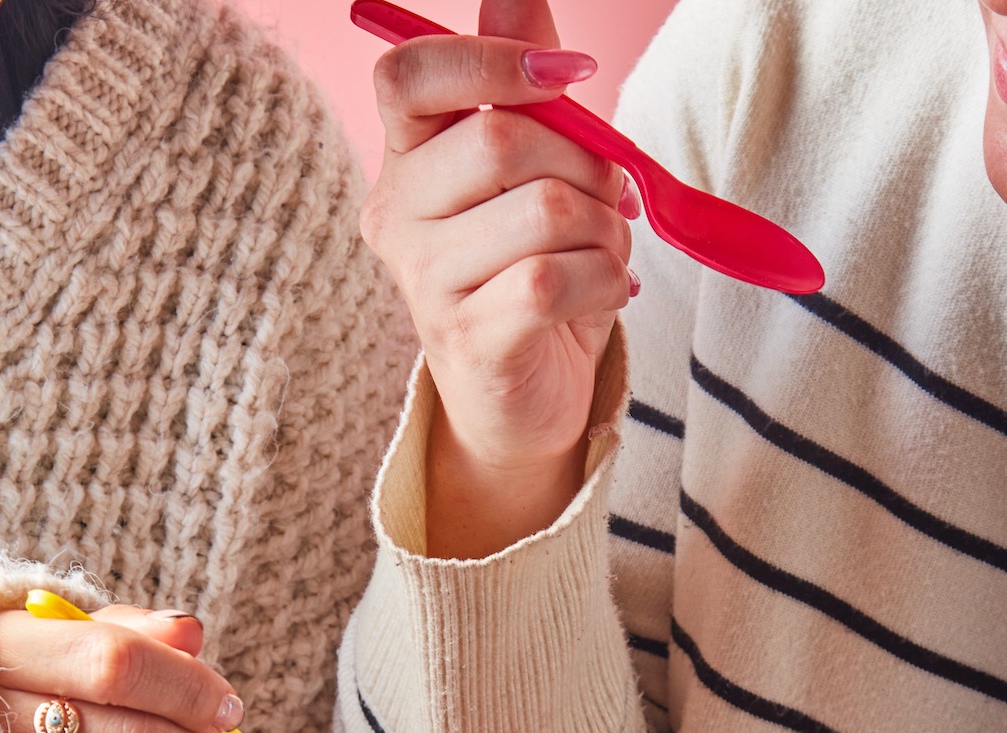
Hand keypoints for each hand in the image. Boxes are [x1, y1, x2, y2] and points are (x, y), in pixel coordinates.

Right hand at [360, 0, 637, 555]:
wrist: (520, 398)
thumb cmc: (528, 275)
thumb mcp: (532, 170)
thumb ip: (520, 80)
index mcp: (405, 163)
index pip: (408, 76)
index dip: (491, 60)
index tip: (565, 78)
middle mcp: (398, 220)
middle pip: (499, 140)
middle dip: (583, 162)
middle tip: (608, 195)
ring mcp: (425, 285)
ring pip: (542, 212)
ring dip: (604, 228)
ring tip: (604, 251)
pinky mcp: (470, 339)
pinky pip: (553, 279)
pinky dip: (604, 280)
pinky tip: (605, 291)